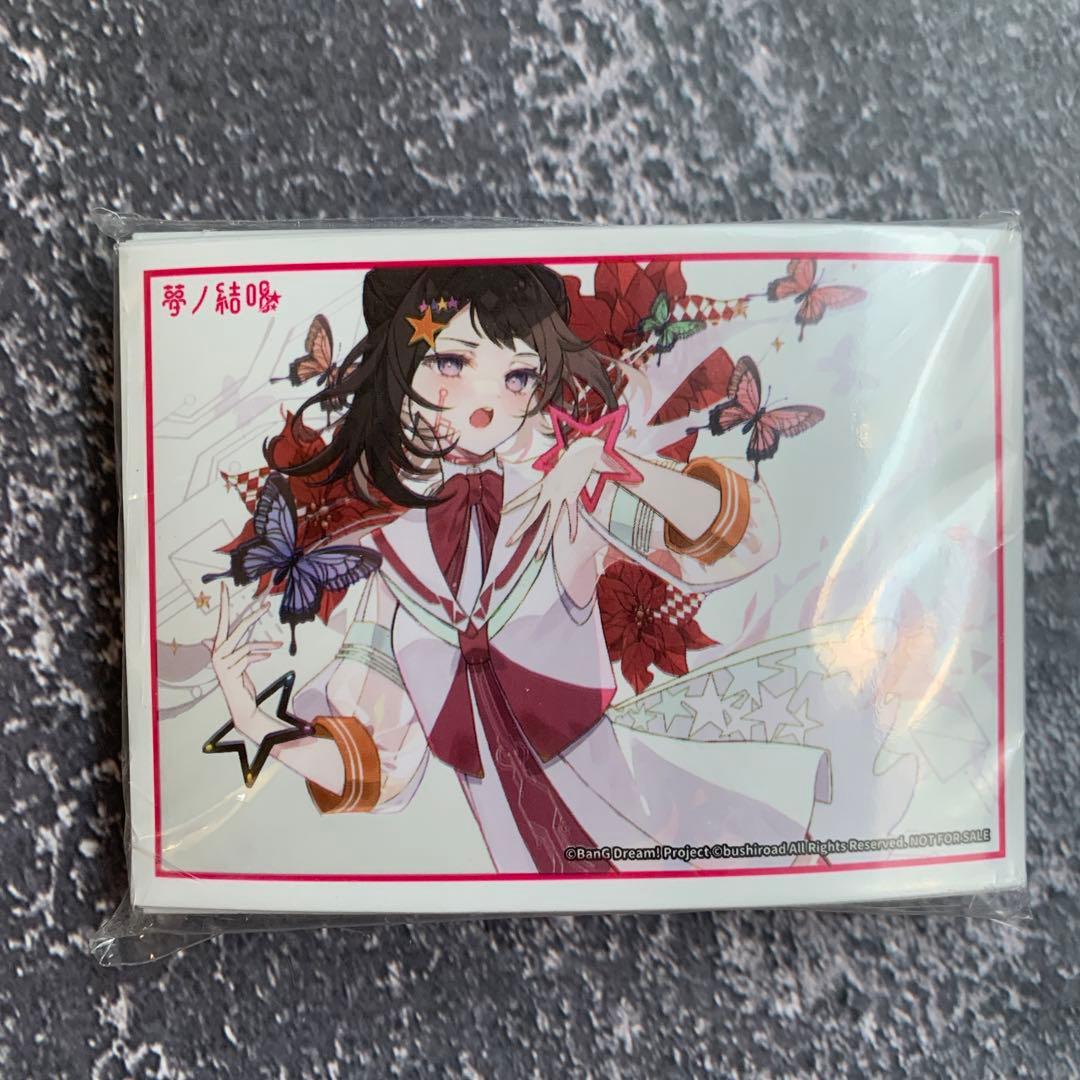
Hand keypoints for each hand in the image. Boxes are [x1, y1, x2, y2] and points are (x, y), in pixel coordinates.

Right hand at [210, 583, 282, 734]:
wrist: (241, 705)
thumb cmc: (240, 683)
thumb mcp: (240, 663)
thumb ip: (241, 649)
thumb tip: (238, 642)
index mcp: (219, 647)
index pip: (222, 621)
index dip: (223, 604)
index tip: (223, 587)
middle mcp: (217, 652)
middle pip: (238, 628)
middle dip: (253, 615)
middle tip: (267, 604)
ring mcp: (222, 662)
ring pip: (248, 644)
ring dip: (265, 644)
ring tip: (278, 643)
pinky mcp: (231, 671)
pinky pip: (249, 657)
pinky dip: (260, 655)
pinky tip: (267, 656)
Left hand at [503, 435, 614, 552]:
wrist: (583, 453)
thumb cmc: (572, 457)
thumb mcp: (557, 466)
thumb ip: (553, 473)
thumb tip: (556, 469)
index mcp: (543, 484)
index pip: (524, 496)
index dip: (513, 504)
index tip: (502, 511)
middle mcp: (548, 492)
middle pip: (532, 516)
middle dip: (520, 530)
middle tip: (508, 543)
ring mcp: (560, 496)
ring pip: (550, 522)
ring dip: (544, 540)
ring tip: (538, 555)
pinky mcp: (573, 497)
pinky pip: (572, 516)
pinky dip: (573, 528)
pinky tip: (570, 539)